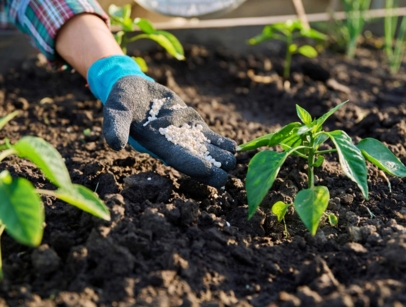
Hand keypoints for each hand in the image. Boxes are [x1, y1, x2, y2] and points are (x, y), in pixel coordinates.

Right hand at [88, 56, 235, 187]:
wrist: (132, 87)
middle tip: (231, 173)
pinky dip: (221, 142)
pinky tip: (235, 148)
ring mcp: (184, 135)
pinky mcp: (191, 124)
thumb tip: (115, 145)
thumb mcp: (115, 109)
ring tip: (237, 159)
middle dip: (213, 167)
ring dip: (221, 156)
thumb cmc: (122, 99)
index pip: (178, 159)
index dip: (195, 165)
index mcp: (156, 144)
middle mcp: (173, 144)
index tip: (212, 172)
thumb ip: (115, 126)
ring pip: (206, 149)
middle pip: (196, 159)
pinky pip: (209, 137)